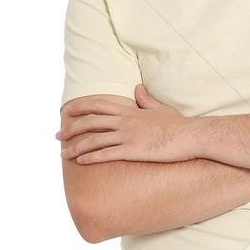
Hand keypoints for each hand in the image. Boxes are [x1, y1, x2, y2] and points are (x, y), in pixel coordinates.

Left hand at [58, 86, 198, 163]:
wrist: (191, 136)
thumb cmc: (179, 125)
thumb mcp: (161, 108)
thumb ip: (146, 99)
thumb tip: (138, 88)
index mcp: (130, 110)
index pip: (98, 105)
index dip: (79, 107)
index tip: (66, 111)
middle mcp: (124, 121)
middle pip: (90, 122)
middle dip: (71, 128)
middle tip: (58, 136)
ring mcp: (127, 136)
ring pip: (94, 140)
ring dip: (75, 147)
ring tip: (63, 154)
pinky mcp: (133, 151)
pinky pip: (106, 154)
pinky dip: (91, 157)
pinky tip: (80, 161)